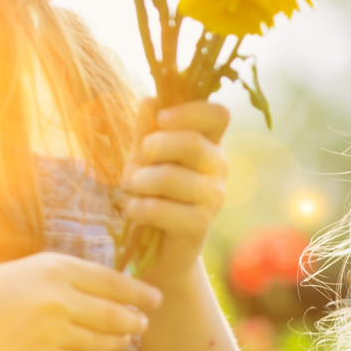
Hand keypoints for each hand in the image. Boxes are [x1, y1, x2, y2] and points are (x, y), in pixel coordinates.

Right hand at [0, 251, 162, 350]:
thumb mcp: (32, 270)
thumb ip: (72, 278)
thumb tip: (114, 292)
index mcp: (58, 269)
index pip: (115, 282)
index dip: (140, 293)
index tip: (156, 299)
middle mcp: (61, 299)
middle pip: (116, 315)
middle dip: (134, 321)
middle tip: (142, 323)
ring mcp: (53, 332)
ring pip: (103, 341)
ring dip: (116, 341)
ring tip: (121, 338)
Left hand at [123, 98, 228, 282]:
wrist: (154, 250)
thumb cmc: (151, 194)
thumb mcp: (143, 157)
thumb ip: (147, 131)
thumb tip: (149, 100)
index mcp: (208, 142)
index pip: (219, 115)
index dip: (191, 111)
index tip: (162, 118)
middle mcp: (218, 166)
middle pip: (193, 142)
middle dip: (155, 147)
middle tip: (139, 160)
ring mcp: (214, 197)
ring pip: (173, 176)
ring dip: (140, 181)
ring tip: (131, 189)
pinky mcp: (201, 225)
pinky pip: (164, 209)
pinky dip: (140, 208)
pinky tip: (134, 212)